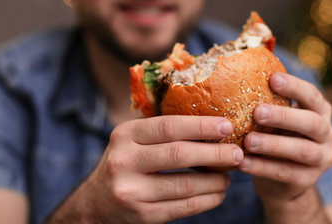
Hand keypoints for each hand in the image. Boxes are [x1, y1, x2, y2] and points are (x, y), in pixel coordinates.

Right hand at [49, 116, 243, 223]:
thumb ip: (161, 129)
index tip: (227, 125)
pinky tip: (218, 193)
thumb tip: (212, 118)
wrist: (94, 203)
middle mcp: (124, 161)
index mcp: (125, 135)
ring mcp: (131, 191)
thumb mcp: (132, 138)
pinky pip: (182, 208)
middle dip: (214, 153)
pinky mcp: (141, 216)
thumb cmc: (125, 161)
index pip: (168, 126)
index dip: (201, 126)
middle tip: (237, 152)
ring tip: (230, 175)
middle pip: (179, 154)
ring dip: (214, 180)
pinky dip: (206, 200)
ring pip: (184, 185)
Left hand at [239, 72, 331, 201]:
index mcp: (320, 111)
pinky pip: (286, 173)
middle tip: (257, 112)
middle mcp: (327, 133)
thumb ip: (267, 97)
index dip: (294, 86)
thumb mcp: (276, 116)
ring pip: (301, 150)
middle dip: (284, 116)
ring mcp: (321, 159)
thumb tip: (241, 62)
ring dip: (273, 144)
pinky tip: (243, 162)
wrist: (282, 180)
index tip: (272, 79)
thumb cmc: (275, 135)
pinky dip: (263, 167)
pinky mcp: (308, 180)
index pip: (312, 95)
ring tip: (248, 141)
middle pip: (312, 123)